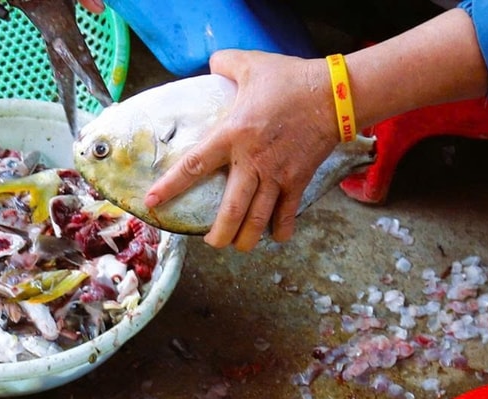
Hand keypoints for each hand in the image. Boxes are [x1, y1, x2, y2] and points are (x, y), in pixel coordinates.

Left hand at [143, 49, 343, 250]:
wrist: (334, 94)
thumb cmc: (290, 79)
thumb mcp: (251, 64)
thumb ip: (225, 64)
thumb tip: (212, 64)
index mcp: (233, 135)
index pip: (194, 165)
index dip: (171, 186)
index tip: (152, 203)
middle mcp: (252, 161)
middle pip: (231, 210)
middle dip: (219, 234)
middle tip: (212, 242)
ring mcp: (277, 175)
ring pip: (257, 219)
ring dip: (246, 239)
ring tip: (238, 246)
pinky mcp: (298, 180)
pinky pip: (287, 213)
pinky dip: (281, 230)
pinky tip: (275, 237)